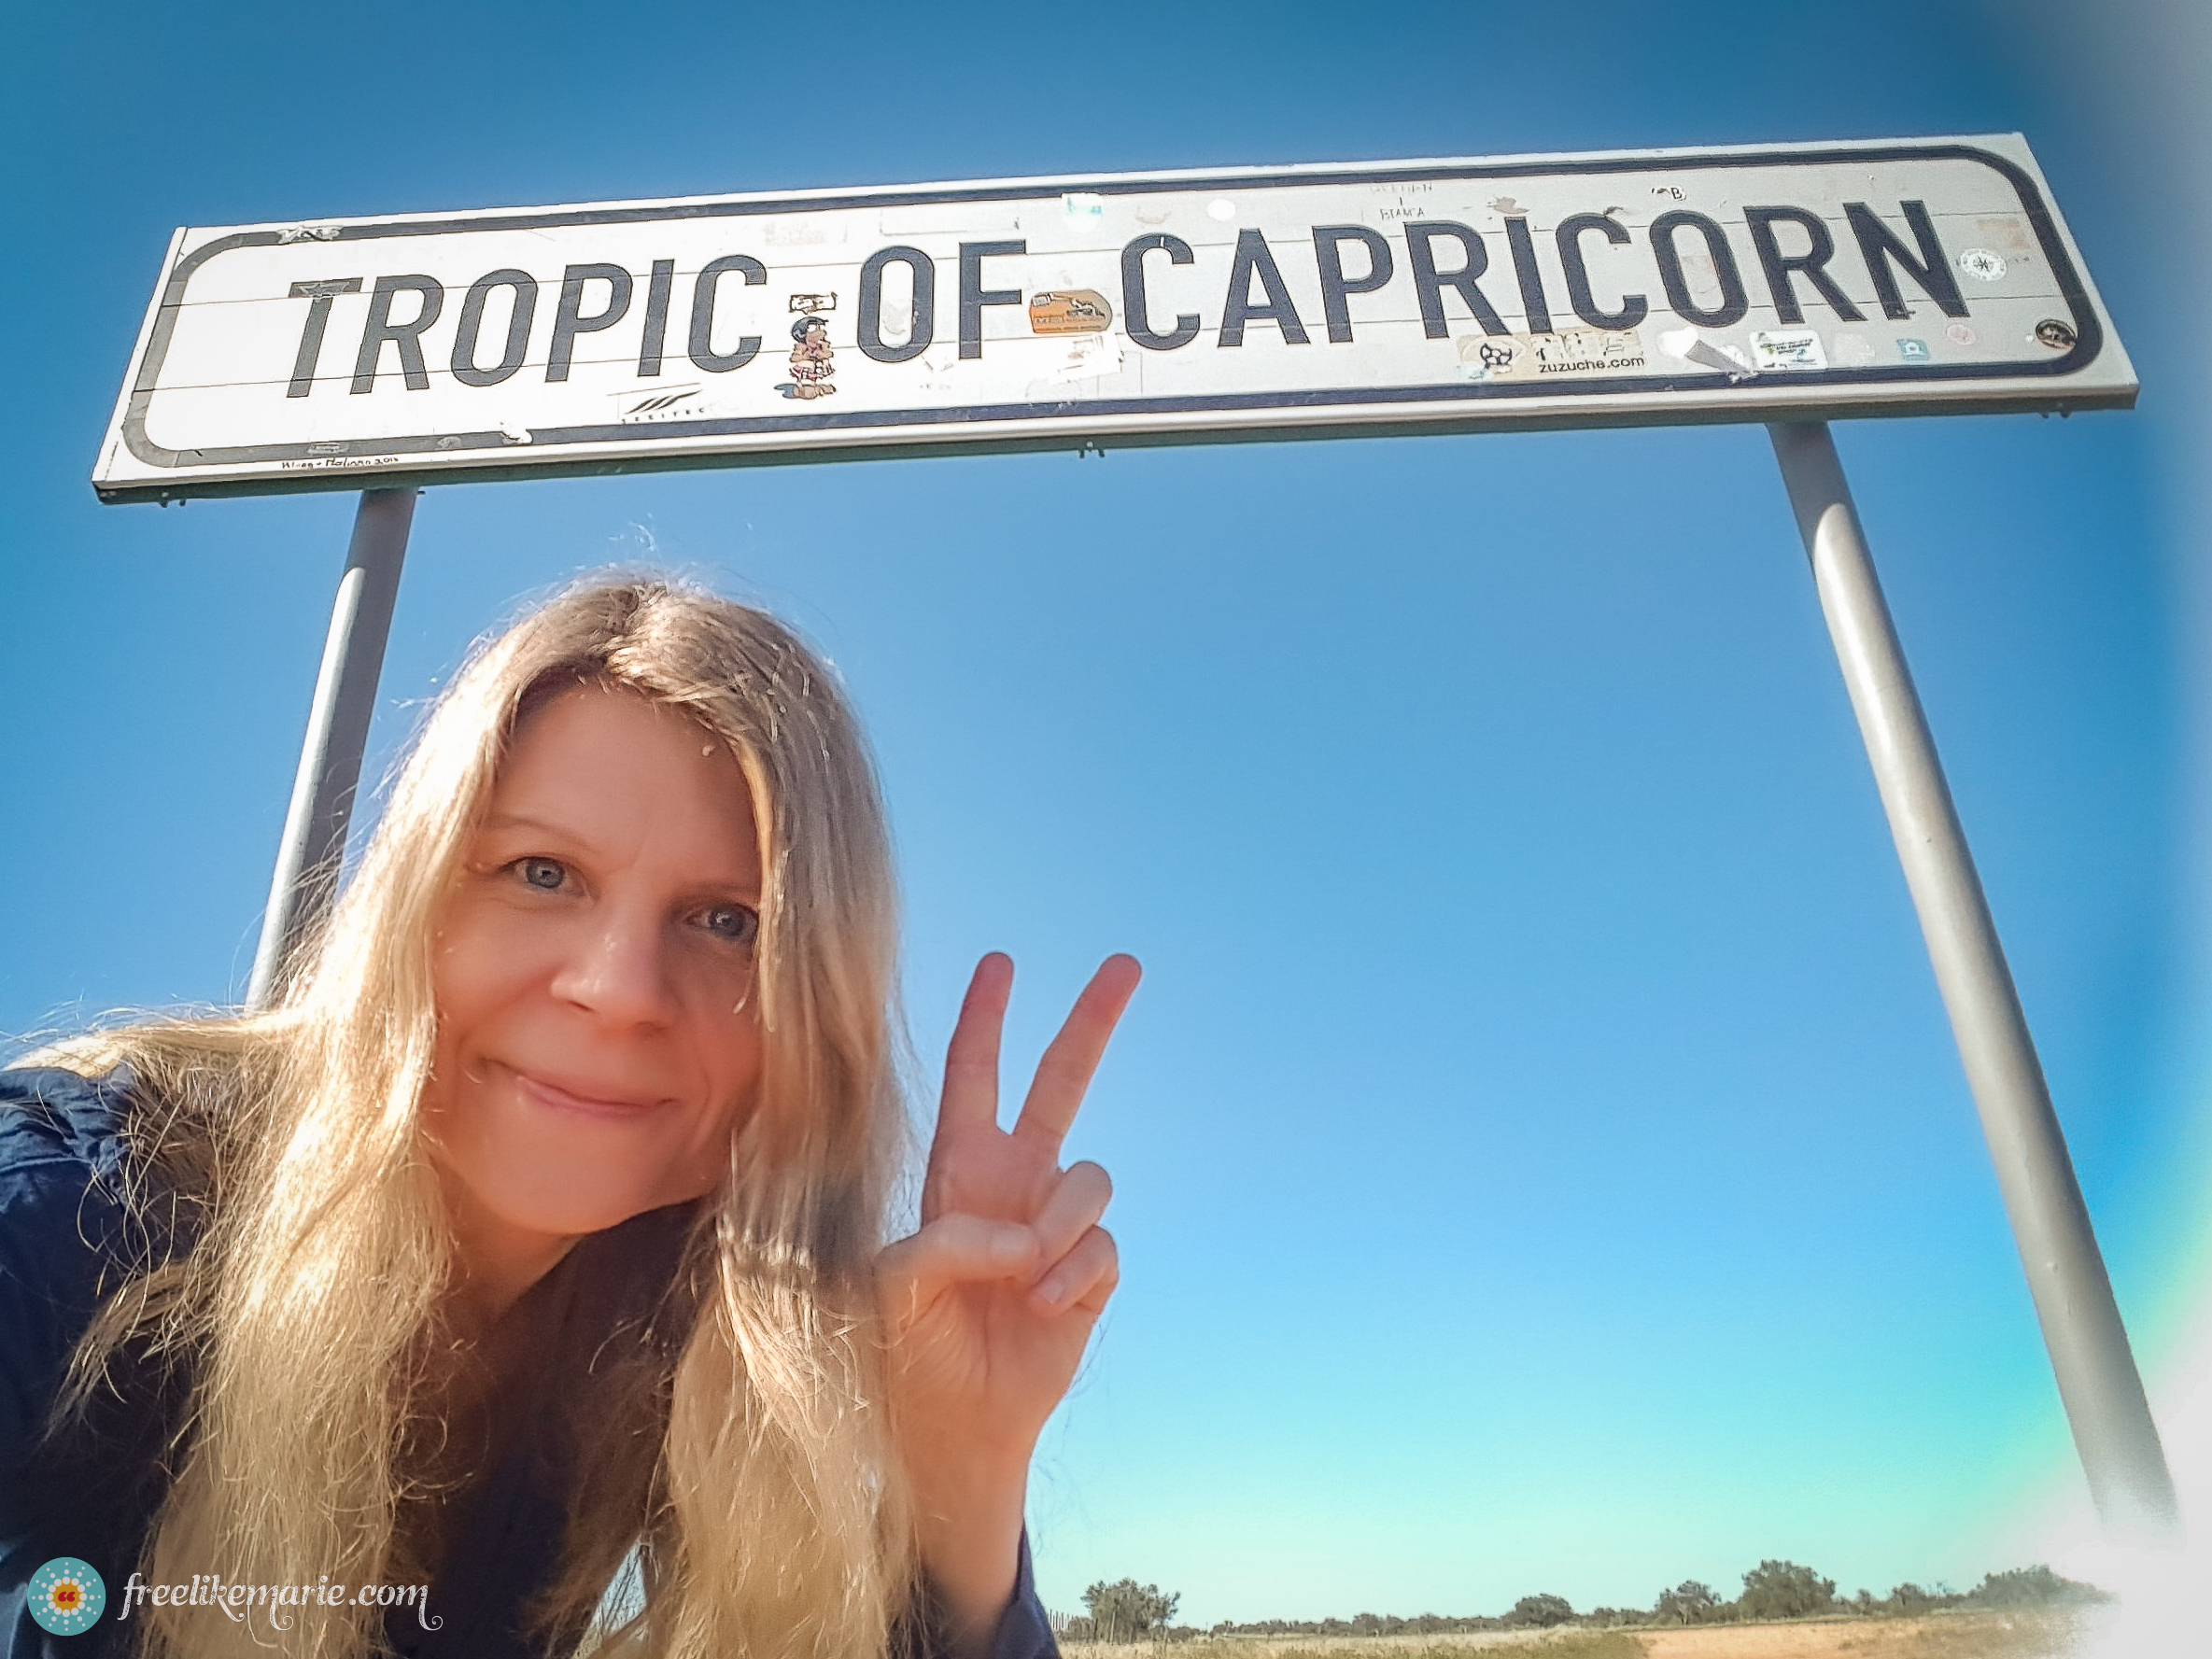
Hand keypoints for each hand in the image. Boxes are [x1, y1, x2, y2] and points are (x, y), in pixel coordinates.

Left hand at [875, 952, 1139, 1642]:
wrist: (952, 1423)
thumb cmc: (907, 1349)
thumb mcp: (893, 1286)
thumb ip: (944, 1244)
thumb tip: (1025, 1235)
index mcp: (958, 1169)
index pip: (973, 1077)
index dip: (985, 1019)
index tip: (1002, 963)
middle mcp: (1013, 1182)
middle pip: (1061, 1082)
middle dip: (1092, 1021)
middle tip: (1127, 962)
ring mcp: (1057, 1223)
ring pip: (1089, 1178)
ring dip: (1059, 1225)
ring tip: (1026, 1280)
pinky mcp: (1091, 1271)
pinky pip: (1102, 1245)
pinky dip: (1072, 1274)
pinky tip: (1041, 1308)